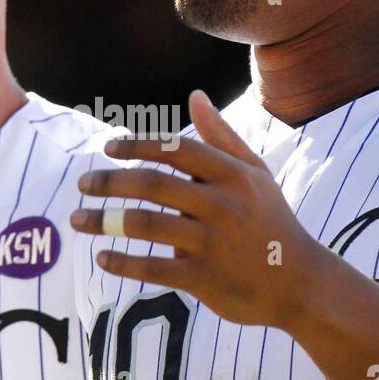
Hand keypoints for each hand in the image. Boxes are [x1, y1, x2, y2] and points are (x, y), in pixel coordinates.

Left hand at [71, 91, 324, 329]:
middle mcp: (223, 204)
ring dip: (104, 220)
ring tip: (77, 219)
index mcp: (233, 175)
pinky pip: (154, 268)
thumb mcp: (255, 174)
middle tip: (81, 183)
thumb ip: (221, 136)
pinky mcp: (206, 279)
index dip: (137, 145)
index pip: (176, 149)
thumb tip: (194, 96)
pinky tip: (102, 258)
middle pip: (152, 184)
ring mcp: (214, 243)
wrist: (302, 282)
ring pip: (146, 224)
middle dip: (109, 181)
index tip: (106, 148)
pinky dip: (123, 263)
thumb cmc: (271, 222)